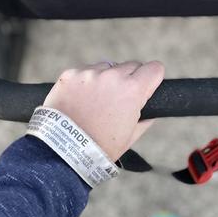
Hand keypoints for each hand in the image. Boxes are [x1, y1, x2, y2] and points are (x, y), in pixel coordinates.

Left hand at [43, 61, 164, 160]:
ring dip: (105, 79)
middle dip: (128, 79)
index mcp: (132, 90)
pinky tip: (79, 100)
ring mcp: (89, 73)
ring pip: (106, 67)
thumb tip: (151, 111)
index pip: (154, 68)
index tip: (146, 85)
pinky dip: (84, 82)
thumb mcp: (130, 137)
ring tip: (95, 102)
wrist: (62, 150)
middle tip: (118, 99)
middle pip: (131, 65)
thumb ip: (145, 119)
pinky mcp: (70, 74)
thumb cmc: (99, 147)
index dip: (152, 78)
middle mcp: (112, 76)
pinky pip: (84, 72)